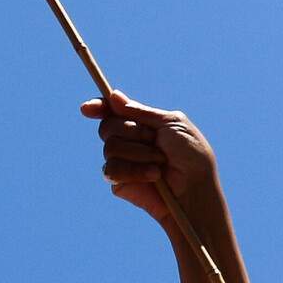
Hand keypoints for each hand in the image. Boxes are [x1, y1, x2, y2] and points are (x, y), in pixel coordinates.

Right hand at [79, 90, 218, 222]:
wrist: (195, 187)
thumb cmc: (191, 154)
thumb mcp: (171, 123)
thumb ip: (140, 112)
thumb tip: (113, 96)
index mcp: (142, 123)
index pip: (112, 111)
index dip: (98, 107)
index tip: (87, 108)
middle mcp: (129, 141)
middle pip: (107, 126)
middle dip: (133, 131)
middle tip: (155, 140)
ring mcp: (123, 161)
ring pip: (110, 147)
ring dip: (139, 153)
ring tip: (160, 162)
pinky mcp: (120, 182)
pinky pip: (112, 169)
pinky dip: (135, 170)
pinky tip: (153, 175)